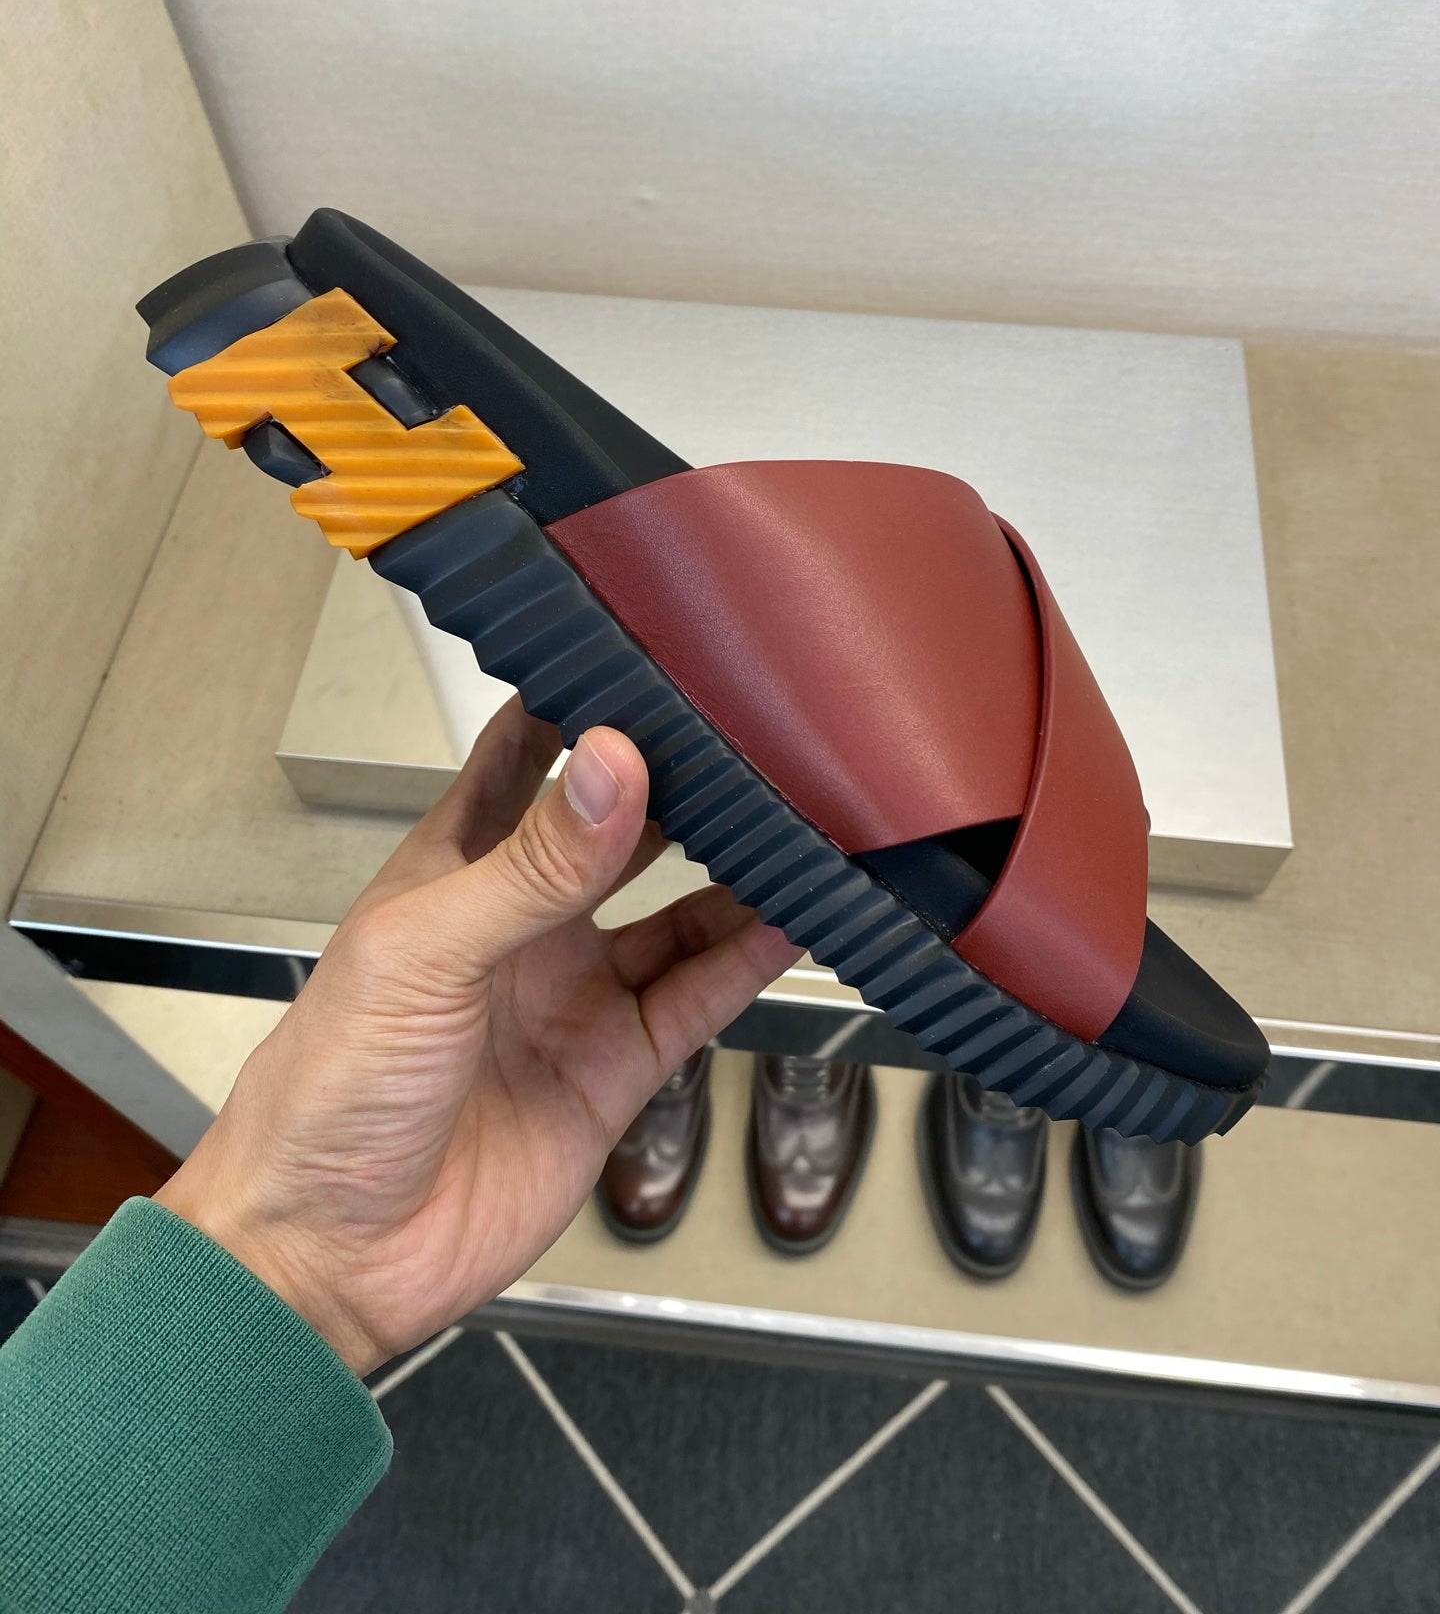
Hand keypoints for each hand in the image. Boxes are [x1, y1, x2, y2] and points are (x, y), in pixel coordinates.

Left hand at [156, 698, 800, 1372]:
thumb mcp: (425, 951)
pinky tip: (788, 921)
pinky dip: (747, 960)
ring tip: (792, 827)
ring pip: (676, 914)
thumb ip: (531, 862)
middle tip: (752, 740)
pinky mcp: (614, 1069)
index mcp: (453, 870)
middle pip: (620, 831)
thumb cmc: (326, 1093)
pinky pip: (697, 998)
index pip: (524, 757)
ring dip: (733, 874)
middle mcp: (521, 924)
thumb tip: (613, 765)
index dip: (581, 707)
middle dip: (681, 786)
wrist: (330, 1255)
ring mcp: (572, 995)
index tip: (651, 659)